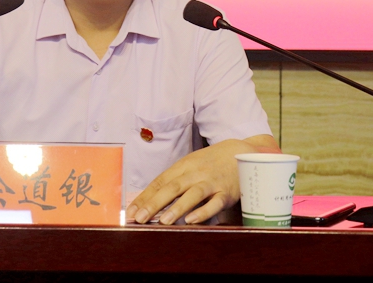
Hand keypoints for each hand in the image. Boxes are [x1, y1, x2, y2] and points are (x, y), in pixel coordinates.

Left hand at [126, 134, 279, 224]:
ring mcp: (212, 182)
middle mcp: (195, 172)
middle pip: (172, 187)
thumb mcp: (190, 165)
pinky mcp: (227, 192)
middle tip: (140, 218)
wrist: (242, 151)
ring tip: (163, 221)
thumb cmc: (211, 162)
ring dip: (177, 207)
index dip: (144, 197)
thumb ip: (173, 180)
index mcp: (183, 165)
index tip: (130, 212)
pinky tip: (191, 220)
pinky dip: (203, 211)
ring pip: (193, 194)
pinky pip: (215, 203)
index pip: (160, 181)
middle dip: (154, 203)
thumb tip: (149, 199)